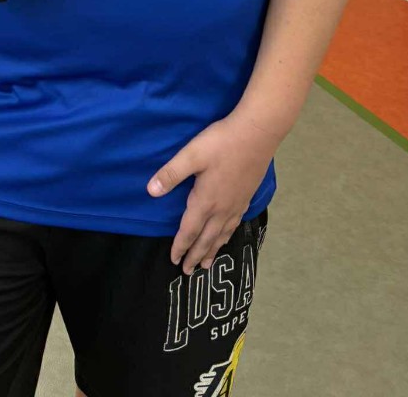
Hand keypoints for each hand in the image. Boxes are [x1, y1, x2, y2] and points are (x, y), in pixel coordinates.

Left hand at [147, 112, 277, 274]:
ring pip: (222, 235)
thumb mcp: (191, 155)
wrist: (257, 135)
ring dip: (212, 251)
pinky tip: (227, 235)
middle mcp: (222, 209)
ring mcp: (236, 204)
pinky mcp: (246, 197)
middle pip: (206, 239)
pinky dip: (227, 236)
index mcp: (205, 201)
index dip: (180, 247)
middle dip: (195, 256)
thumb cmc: (221, 143)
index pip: (189, 230)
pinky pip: (234, 225)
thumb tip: (150, 192)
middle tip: (188, 272)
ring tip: (207, 265)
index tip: (174, 260)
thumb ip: (171, 174)